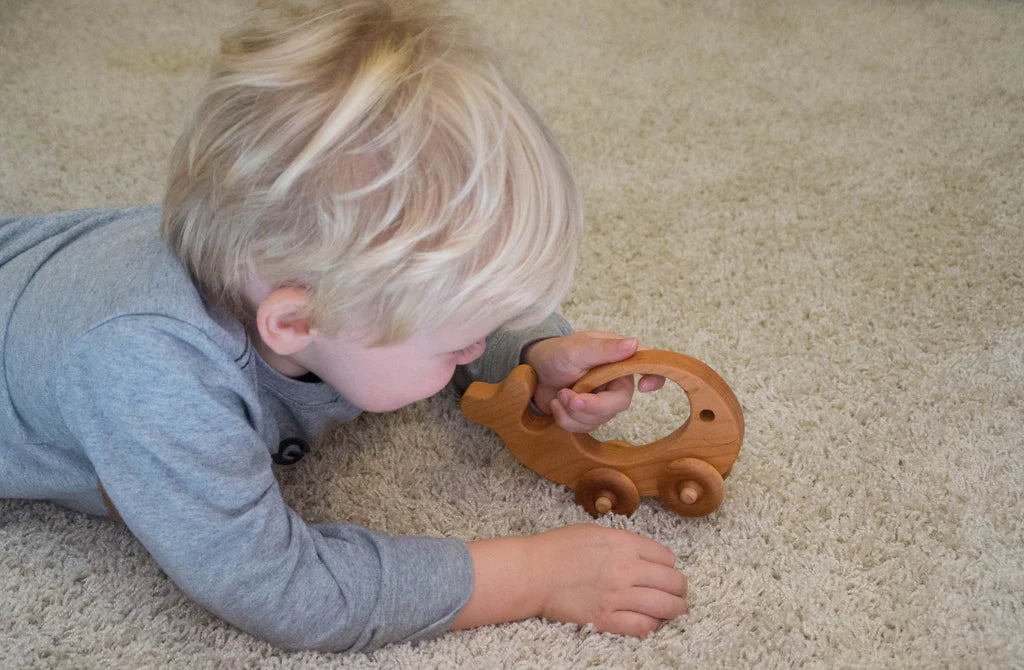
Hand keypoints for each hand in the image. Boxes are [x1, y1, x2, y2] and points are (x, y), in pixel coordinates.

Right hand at [452, 524, 687, 636]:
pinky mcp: (606, 618)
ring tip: (675, 611)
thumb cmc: (556, 549)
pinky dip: (651, 625)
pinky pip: (642, 626)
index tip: (666, 573)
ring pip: (665, 606)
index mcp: (624, 543)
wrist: (532, 572)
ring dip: (675, 610)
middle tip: (677, 594)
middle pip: (673, 582)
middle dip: (679, 589)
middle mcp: (626, 568)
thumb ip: (620, 540)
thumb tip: (640, 551)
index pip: (666, 557)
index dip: (670, 566)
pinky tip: (649, 622)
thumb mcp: (593, 531)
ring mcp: (618, 595)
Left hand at [523, 331, 665, 432]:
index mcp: (618, 358)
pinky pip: (584, 427)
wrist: (532, 372)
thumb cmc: (555, 354)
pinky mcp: (588, 415)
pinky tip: (557, 404)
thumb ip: (604, 349)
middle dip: (591, 405)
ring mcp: (602, 399)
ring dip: (573, 411)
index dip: (655, 377)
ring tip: (559, 394)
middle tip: (569, 397)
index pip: (648, 365)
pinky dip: (566, 419)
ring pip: (600, 419)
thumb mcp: (576, 348)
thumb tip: (634, 344)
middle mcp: (615, 379)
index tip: (645, 387)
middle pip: (619, 403)